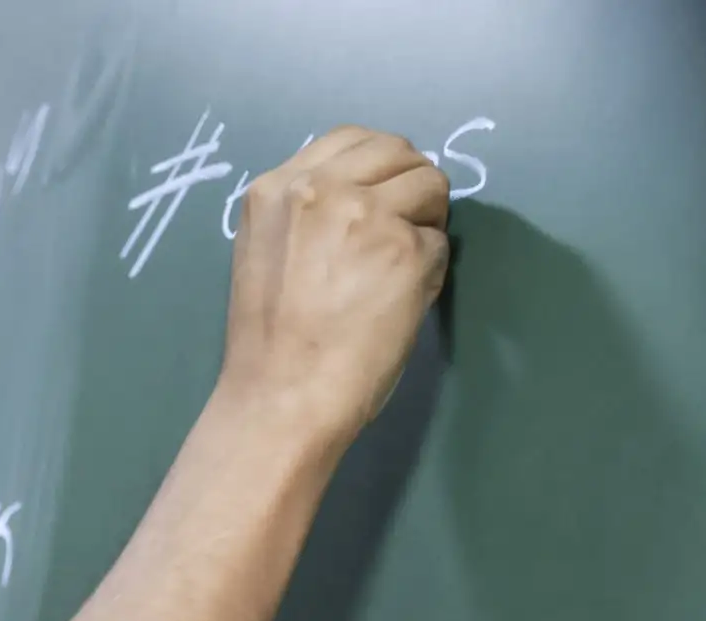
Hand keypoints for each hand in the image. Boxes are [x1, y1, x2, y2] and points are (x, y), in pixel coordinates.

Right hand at [218, 125, 450, 445]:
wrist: (280, 396)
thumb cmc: (267, 342)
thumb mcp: (264, 252)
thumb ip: (306, 214)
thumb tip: (365, 195)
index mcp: (274, 189)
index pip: (348, 139)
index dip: (376, 166)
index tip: (379, 199)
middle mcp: (319, 188)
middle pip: (396, 150)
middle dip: (409, 185)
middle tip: (400, 232)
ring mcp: (365, 215)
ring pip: (429, 184)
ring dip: (425, 222)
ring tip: (398, 268)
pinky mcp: (406, 249)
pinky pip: (441, 240)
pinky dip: (431, 266)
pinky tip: (399, 299)